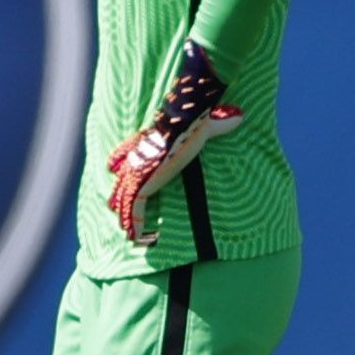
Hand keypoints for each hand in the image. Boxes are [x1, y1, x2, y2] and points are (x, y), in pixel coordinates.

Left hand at [107, 105, 243, 245]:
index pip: (124, 156)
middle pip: (120, 183)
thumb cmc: (190, 126)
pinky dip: (135, 224)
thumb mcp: (203, 125)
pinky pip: (134, 211)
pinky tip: (135, 238)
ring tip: (128, 233)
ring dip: (125, 216)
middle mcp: (136, 162)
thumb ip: (219, 124)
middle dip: (120, 199)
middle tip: (118, 212)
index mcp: (145, 146)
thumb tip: (240, 116)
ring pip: (123, 200)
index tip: (114, 171)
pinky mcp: (142, 187)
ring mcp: (136, 176)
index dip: (119, 165)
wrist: (180, 129)